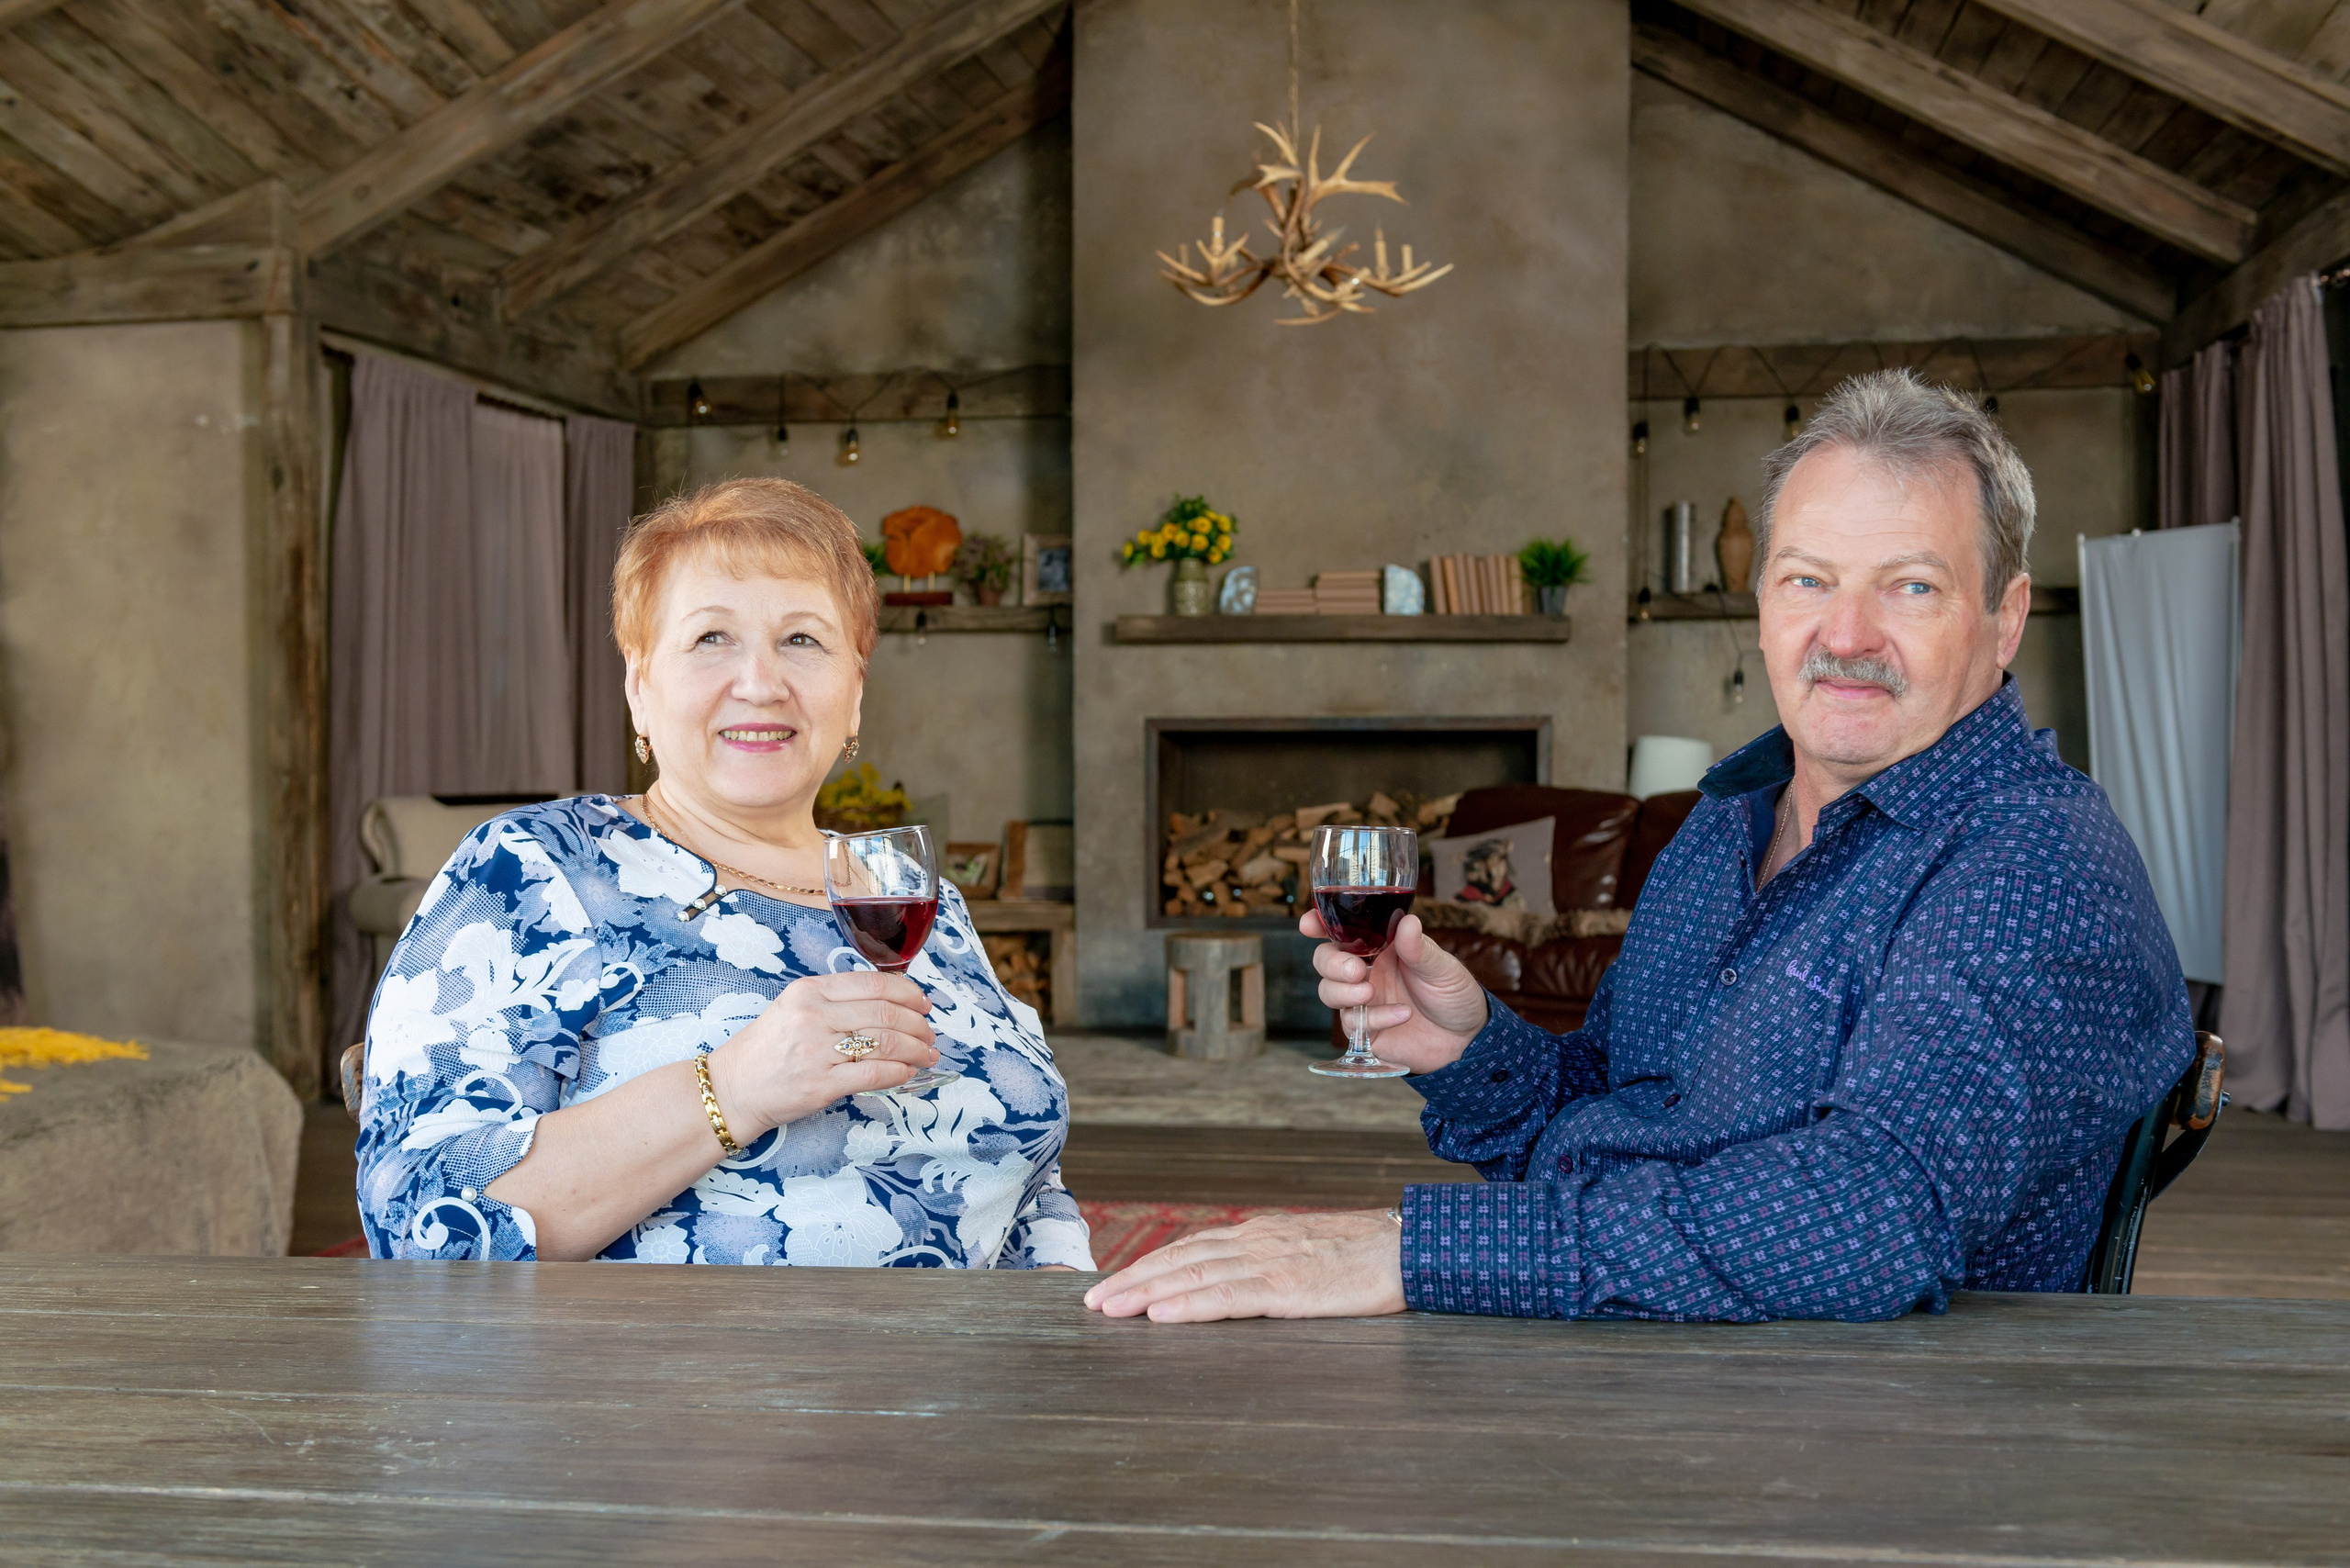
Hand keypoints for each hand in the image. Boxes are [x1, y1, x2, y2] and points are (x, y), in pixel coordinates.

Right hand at [706, 970, 938, 1137]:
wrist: (732, 1088)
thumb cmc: (767, 1048)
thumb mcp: (794, 1007)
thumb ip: (836, 1001)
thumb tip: (891, 1003)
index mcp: (809, 991)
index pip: (874, 983)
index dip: (909, 993)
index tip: (923, 1004)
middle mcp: (814, 1016)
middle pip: (886, 1013)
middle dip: (918, 1025)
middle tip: (930, 1034)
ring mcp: (817, 1051)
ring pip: (886, 1043)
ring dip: (916, 1050)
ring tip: (927, 1055)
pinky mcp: (821, 1086)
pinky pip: (874, 1075)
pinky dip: (899, 1072)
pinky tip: (907, 1073)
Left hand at [1083, 1211, 1405, 1321]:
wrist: (1410, 1248)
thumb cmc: (1366, 1257)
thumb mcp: (1308, 1252)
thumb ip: (1271, 1262)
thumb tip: (1238, 1282)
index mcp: (1260, 1234)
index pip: (1192, 1246)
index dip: (1150, 1265)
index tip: (1115, 1283)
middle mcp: (1256, 1241)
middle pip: (1180, 1258)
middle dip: (1132, 1280)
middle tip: (1092, 1302)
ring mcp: (1270, 1262)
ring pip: (1194, 1275)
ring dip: (1145, 1293)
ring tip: (1110, 1310)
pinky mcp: (1288, 1288)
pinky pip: (1229, 1297)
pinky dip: (1189, 1305)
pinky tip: (1161, 1316)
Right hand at [1302, 910, 1487, 1074]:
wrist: (1466, 1040)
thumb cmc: (1455, 995)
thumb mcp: (1443, 968)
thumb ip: (1420, 949)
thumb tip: (1407, 922)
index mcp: (1381, 947)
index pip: (1342, 930)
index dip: (1320, 924)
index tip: (1309, 924)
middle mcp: (1366, 971)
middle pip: (1324, 960)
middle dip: (1331, 963)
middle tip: (1357, 971)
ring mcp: (1363, 1001)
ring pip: (1328, 991)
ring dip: (1344, 991)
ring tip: (1370, 993)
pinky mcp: (1366, 1030)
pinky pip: (1352, 1022)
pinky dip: (1373, 1017)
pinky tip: (1401, 1015)